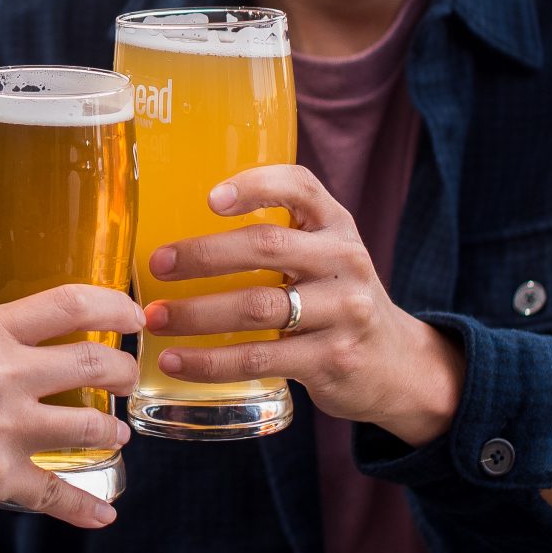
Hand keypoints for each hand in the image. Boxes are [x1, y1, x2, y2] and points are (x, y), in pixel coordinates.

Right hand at [0, 285, 141, 529]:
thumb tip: (28, 340)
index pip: (70, 304)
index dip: (115, 306)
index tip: (134, 315)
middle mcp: (1, 375)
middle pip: (94, 364)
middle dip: (122, 373)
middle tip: (125, 379)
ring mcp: (3, 429)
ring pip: (90, 428)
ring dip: (110, 432)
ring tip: (112, 434)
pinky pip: (59, 492)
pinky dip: (87, 507)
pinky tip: (105, 512)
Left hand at [144, 165, 463, 446]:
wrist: (396, 367)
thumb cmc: (334, 300)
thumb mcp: (323, 255)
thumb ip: (275, 236)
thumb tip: (174, 224)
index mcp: (335, 225)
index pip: (300, 186)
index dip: (254, 185)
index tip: (209, 198)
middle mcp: (344, 261)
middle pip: (265, 246)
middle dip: (202, 255)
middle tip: (156, 264)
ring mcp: (343, 312)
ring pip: (256, 306)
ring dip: (196, 313)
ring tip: (155, 317)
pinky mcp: (331, 359)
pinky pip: (259, 357)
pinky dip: (211, 361)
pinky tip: (177, 362)